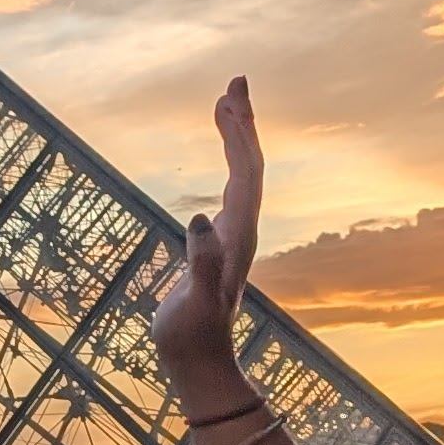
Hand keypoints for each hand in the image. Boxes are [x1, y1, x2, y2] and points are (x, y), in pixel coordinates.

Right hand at [149, 74, 264, 395]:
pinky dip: (227, 162)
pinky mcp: (220, 244)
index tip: (229, 97)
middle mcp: (241, 230)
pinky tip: (222, 155)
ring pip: (243, 175)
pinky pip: (231, 189)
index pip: (245, 174)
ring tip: (225, 103)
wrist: (200, 364)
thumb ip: (201, 265)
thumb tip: (198, 221)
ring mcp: (232, 236)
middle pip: (250, 165)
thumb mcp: (195, 304)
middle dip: (243, 122)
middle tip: (235, 80)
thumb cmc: (193, 337)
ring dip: (237, 138)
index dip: (239, 135)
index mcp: (237, 236)